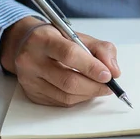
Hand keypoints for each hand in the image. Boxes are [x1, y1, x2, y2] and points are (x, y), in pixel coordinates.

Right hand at [0, 17, 120, 106]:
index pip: (69, 55)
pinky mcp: (32, 94)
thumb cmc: (56, 40)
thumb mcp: (79, 36)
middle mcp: (31, 60)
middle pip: (68, 81)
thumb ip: (101, 49)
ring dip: (89, 94)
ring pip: (66, 96)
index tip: (108, 75)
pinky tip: (84, 90)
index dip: (91, 67)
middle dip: (94, 86)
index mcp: (43, 39)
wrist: (26, 44)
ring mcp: (29, 79)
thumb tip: (114, 71)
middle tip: (109, 86)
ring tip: (99, 87)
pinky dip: (79, 98)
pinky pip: (61, 102)